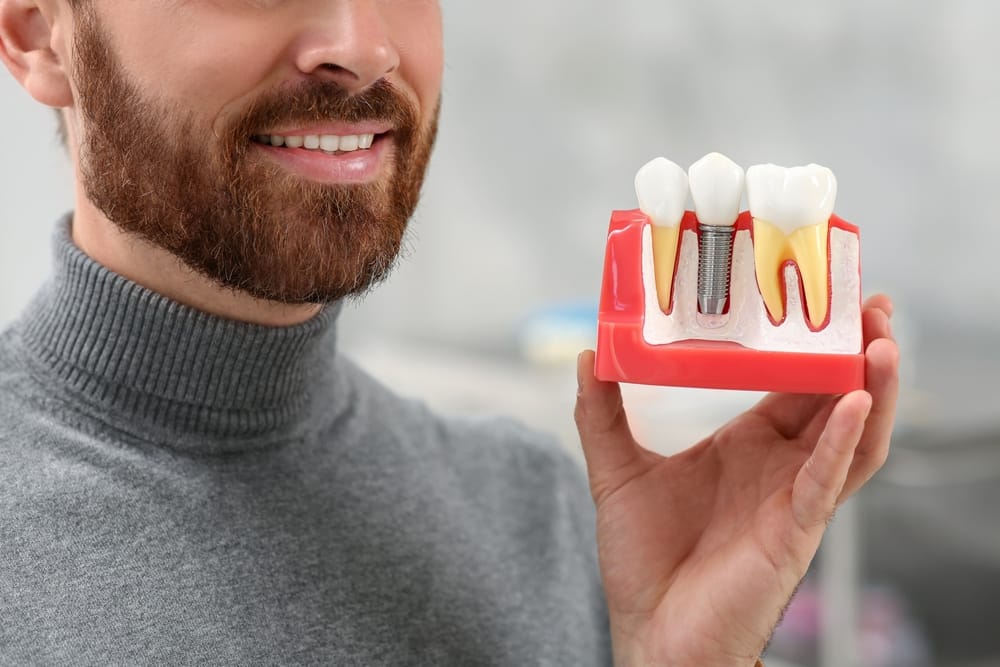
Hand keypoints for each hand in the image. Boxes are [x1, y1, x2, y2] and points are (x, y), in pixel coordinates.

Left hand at [575, 296, 898, 666]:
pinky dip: (846, 440)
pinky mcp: (796, 529)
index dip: (810, 345)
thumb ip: (600, 414)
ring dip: (872, 387)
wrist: (651, 633)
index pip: (790, 384)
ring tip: (880, 338)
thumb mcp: (616, 471)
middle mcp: (777, 465)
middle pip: (833, 399)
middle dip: (856, 352)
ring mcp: (793, 496)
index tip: (822, 298)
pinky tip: (855, 401)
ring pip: (851, 435)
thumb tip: (589, 354)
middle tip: (871, 303)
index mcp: (744, 446)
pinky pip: (829, 479)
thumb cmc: (644, 562)